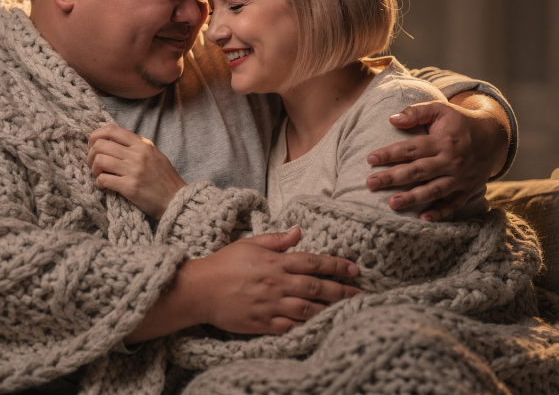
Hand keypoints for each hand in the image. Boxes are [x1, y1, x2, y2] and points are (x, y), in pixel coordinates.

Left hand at [87, 125, 186, 217]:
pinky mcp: (130, 186)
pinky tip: (103, 186)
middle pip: (101, 144)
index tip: (92, 144)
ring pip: (99, 160)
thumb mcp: (155, 155)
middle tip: (93, 163)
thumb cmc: (165, 179)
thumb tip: (113, 143)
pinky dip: (99, 183)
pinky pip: (103, 179)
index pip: (112, 130)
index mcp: (143, 144)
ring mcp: (134, 170)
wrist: (176, 200)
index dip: (96, 135)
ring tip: (98, 175)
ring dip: (93, 169)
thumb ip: (137, 147)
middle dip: (90, 154)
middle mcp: (138, 154)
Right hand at [191, 226, 361, 334]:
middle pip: (316, 287)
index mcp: (275, 262)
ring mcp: (270, 305)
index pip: (313, 262)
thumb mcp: (249, 244)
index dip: (336, 265)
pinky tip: (320, 326)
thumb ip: (276, 239)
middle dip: (341, 290)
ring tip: (347, 310)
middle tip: (360, 293)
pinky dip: (306, 326)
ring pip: (308, 309)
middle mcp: (277, 284)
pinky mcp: (262, 323)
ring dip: (329, 310)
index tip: (353, 269)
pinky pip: (290, 327)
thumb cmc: (223, 264)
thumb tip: (298, 231)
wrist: (199, 290)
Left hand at [365, 92, 509, 221]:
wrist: (495, 135)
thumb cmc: (460, 122)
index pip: (412, 148)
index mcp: (443, 140)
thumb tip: (392, 119)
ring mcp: (461, 177)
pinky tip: (423, 218)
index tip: (370, 159)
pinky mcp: (468, 189)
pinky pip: (454, 204)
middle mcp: (452, 160)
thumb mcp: (441, 109)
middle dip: (393, 178)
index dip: (390, 154)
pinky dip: (440, 213)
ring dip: (413, 198)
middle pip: (418, 171)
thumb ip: (417, 112)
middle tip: (371, 184)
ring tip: (392, 204)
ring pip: (434, 190)